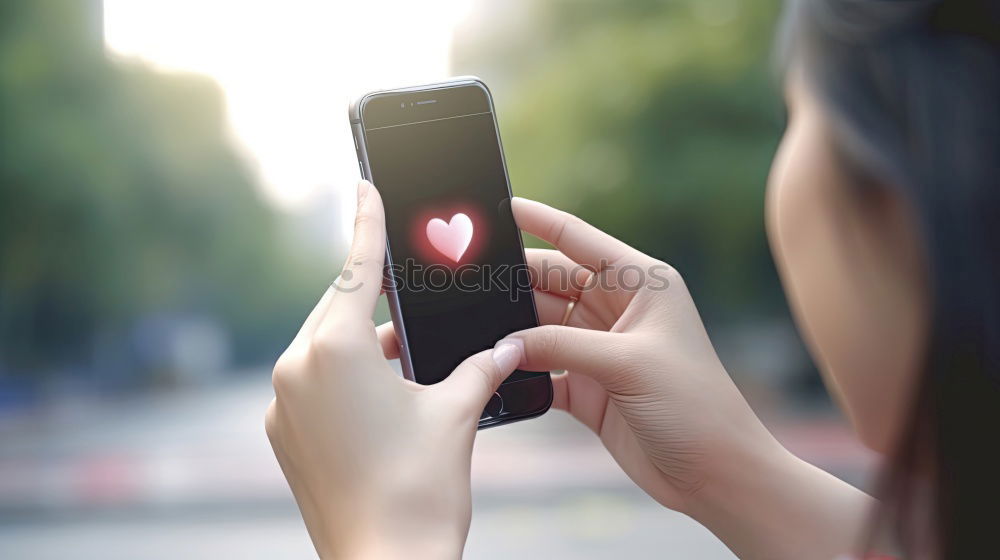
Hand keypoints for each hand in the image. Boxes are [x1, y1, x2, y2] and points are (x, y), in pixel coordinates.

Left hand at [265, 181, 522, 558]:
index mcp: (335, 351)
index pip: (355, 269)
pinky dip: (345, 374)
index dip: (366, 223)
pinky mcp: (284, 435)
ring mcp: (282, 406)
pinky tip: (383, 391)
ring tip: (408, 353)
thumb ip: (480, 368)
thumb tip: (507, 346)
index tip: (364, 186)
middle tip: (406, 282)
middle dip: (373, 295)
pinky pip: (314, 382)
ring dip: (363, 342)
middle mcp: (295, 370)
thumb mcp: (456, 414)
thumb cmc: (420, 492)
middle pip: (338, 308)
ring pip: (325, 347)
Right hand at [496, 198, 871, 559]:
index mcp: (641, 283)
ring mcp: (600, 350)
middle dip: (513, 283)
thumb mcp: (627, 364)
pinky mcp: (588, 388)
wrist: (716, 475)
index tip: (500, 206)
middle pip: (551, 283)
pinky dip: (520, 373)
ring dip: (512, 332)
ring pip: (540, 327)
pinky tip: (494, 373)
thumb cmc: (694, 406)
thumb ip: (561, 346)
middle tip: (467, 285)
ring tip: (471, 327)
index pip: (580, 239)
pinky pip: (542, 370)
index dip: (539, 220)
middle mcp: (618, 310)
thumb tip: (505, 344)